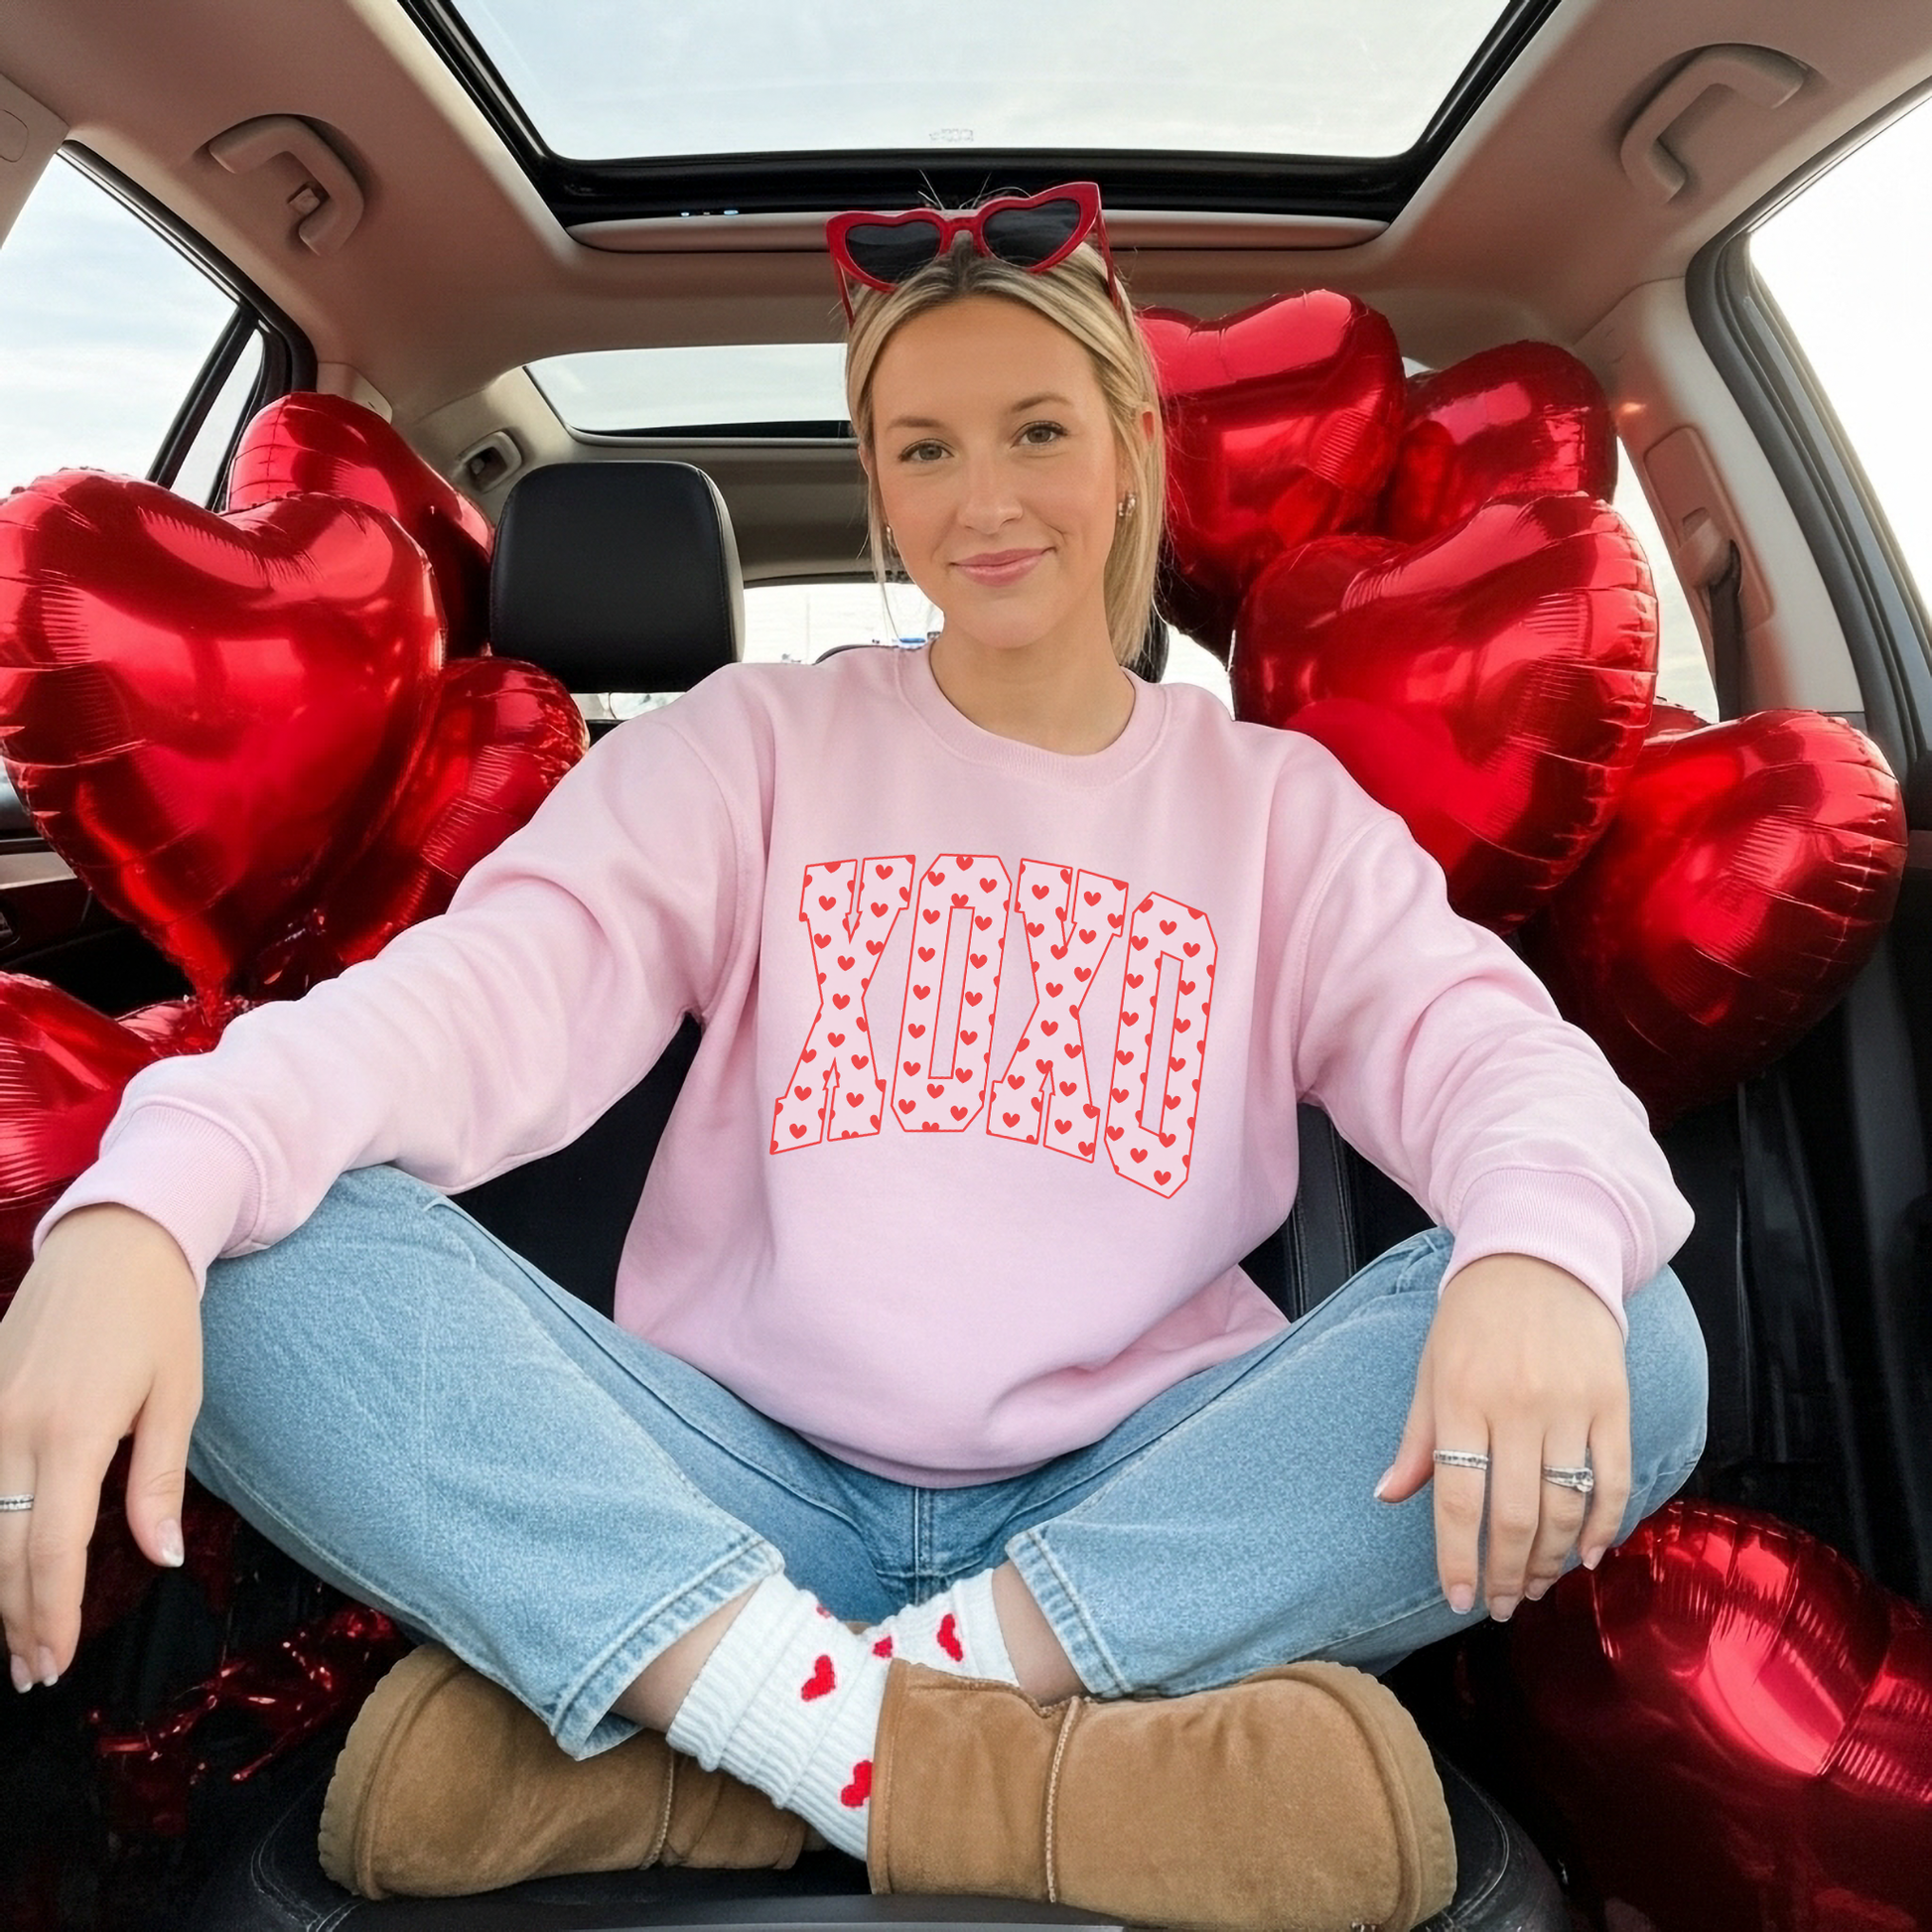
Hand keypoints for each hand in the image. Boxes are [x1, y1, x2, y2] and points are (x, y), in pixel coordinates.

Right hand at [0, 1204, 201, 1690]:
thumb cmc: (158, 1316)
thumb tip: (161, 1559)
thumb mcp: (178, 1395)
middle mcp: (13, 1427)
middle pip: (3, 1550)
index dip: (51, 1613)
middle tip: (33, 1672)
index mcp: (74, 1430)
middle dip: (16, 1619)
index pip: (50, 1549)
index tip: (56, 1662)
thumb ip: (159, 1483)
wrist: (114, 1240)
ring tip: (13, 1638)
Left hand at [1375, 1251, 1628, 1620]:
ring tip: (1538, 1584)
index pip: (1457, 1497)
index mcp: (1461, 1398)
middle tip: (1504, 1604)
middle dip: (1508, 1573)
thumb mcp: (1431, 1367)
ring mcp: (1569, 1404)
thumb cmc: (1474, 1316)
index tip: (1460, 1599)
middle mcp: (1516, 1406)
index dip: (1458, 1557)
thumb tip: (1388, 1497)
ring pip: (1565, 1506)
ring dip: (1552, 1559)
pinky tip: (1588, 1554)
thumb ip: (1417, 1438)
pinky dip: (1604, 1525)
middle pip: (1515, 1514)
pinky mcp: (1612, 1401)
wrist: (1540, 1252)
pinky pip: (1613, 1478)